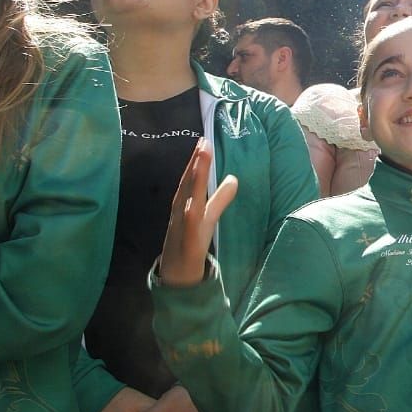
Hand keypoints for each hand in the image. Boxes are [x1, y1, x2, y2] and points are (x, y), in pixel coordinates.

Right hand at [159, 141, 237, 288]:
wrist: (177, 272)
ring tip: (199, 164)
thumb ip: (221, 198)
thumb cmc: (191, 239)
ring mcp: (181, 226)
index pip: (192, 177)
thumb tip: (234, 178)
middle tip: (203, 142)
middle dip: (195, 164)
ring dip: (192, 183)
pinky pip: (186, 229)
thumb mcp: (209, 216)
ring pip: (186, 202)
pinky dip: (187, 217)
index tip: (204, 140)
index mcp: (186, 202)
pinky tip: (190, 206)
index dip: (197, 160)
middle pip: (188, 184)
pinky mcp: (186, 243)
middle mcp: (181, 210)